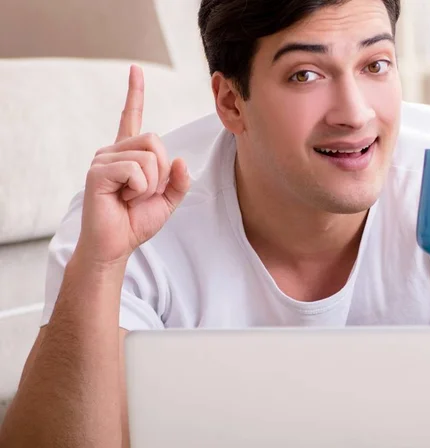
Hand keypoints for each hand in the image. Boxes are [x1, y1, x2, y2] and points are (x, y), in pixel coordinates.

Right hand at [76, 65, 190, 266]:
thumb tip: (181, 160)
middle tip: (146, 193)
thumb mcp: (167, 201)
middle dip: (162, 172)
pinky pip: (135, 170)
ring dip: (151, 184)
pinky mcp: (98, 172)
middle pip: (155, 140)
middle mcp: (114, 151)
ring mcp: (104, 160)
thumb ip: (178, 181)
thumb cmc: (136, 222)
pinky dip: (140, 189)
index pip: (131, 117)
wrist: (117, 244)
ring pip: (149, 156)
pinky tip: (125, 198)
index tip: (135, 69)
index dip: (135, 93)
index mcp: (129, 154)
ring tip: (133, 197)